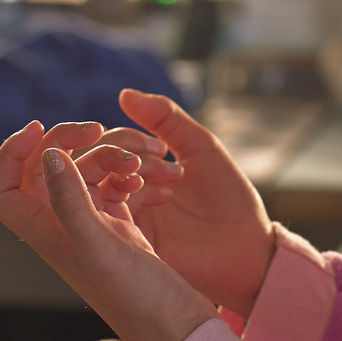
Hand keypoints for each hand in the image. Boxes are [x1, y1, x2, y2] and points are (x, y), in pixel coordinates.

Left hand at [0, 129, 214, 340]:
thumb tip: (49, 155)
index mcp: (46, 235)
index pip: (1, 190)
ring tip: (145, 162)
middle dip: (69, 140)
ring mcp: (92, 227)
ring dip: (114, 154)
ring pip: (87, 171)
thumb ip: (70, 201)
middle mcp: (62, 229)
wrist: (180, 331)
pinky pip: (116, 184)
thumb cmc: (139, 300)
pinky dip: (132, 173)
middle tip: (98, 128)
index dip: (9, 155)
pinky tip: (156, 181)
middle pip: (44, 169)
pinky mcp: (120, 227)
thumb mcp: (100, 248)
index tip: (38, 129)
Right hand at [104, 89, 275, 317]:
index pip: (107, 146)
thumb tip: (125, 93)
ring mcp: (124, 220)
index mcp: (138, 173)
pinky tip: (164, 196)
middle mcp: (125, 196)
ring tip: (169, 177)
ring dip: (127, 171)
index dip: (126, 138)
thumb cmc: (228, 197)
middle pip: (92, 164)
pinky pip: (104, 214)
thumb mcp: (199, 147)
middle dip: (119, 151)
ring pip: (94, 185)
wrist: (249, 247)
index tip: (162, 146)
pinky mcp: (127, 243)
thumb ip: (165, 118)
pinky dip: (128, 196)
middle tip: (160, 156)